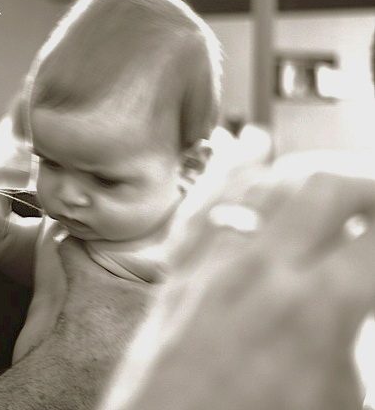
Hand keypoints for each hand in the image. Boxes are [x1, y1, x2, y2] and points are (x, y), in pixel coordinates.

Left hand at [104, 156, 374, 409]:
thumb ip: (351, 344)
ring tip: (341, 176)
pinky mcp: (177, 277)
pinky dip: (232, 171)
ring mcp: (210, 267)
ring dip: (310, 169)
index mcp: (315, 310)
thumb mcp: (337, 403)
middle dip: (371, 181)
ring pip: (264, 183)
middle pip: (329, 184)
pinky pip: (204, 206)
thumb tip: (353, 304)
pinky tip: (250, 148)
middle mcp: (260, 272)